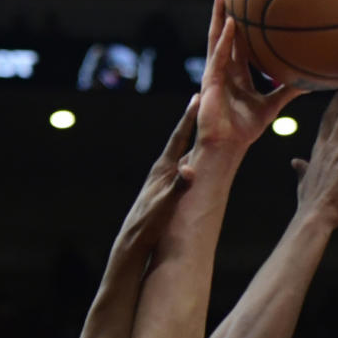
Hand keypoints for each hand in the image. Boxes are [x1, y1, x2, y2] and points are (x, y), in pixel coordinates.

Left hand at [119, 95, 198, 248]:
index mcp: (162, 169)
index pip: (179, 137)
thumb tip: (190, 169)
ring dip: (192, 140)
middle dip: (192, 122)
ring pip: (182, 154)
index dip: (189, 117)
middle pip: (181, 141)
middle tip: (202, 101)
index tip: (197, 97)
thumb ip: (178, 187)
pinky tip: (196, 160)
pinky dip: (191, 159)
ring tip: (203, 126)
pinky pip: (183, 169)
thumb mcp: (165, 206)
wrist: (134, 240)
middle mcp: (161, 170)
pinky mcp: (164, 190)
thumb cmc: (149, 224)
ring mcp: (162, 180)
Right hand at [194, 0, 302, 152]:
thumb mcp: (273, 106)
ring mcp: (215, 74)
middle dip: (225, 12)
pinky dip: (224, 41)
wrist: (227, 146)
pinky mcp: (210, 82)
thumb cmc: (245, 130)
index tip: (245, 5)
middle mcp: (224, 70)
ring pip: (215, 39)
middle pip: (223, 35)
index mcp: (236, 75)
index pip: (237, 45)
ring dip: (219, 16)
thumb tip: (311, 84)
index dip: (240, 26)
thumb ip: (288, 92)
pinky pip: (218, 57)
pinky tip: (230, 24)